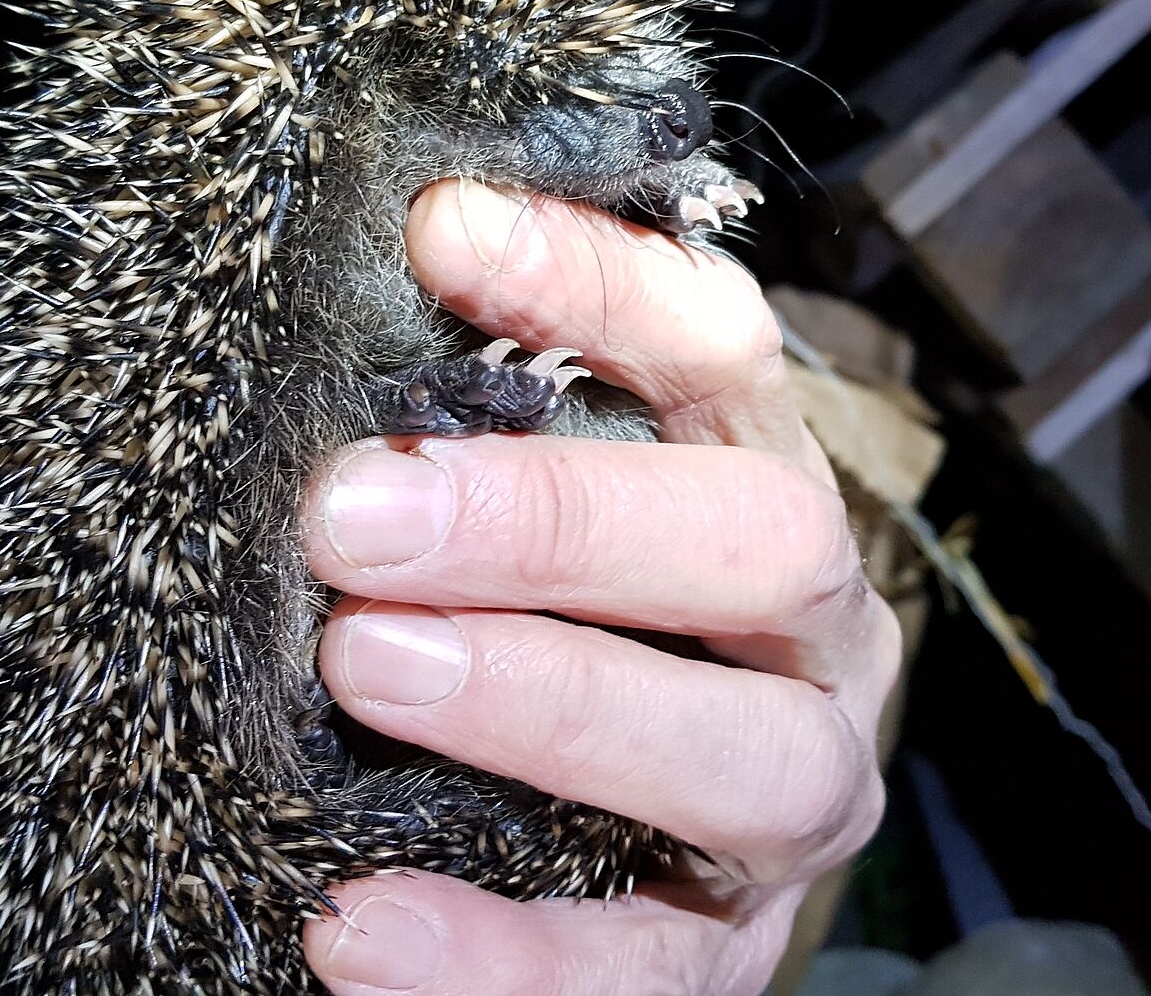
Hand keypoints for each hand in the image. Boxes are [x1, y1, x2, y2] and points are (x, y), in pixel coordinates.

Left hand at [298, 178, 898, 994]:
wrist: (605, 871)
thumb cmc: (537, 637)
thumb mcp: (525, 527)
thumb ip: (470, 443)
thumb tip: (340, 312)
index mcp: (757, 490)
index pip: (719, 351)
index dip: (598, 283)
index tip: (438, 230)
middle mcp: (810, 637)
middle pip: (762, 539)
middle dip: (562, 518)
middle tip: (356, 512)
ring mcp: (793, 801)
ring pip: (748, 755)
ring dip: (558, 703)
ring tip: (366, 667)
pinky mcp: (724, 958)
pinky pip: (642, 970)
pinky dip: (501, 952)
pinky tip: (361, 924)